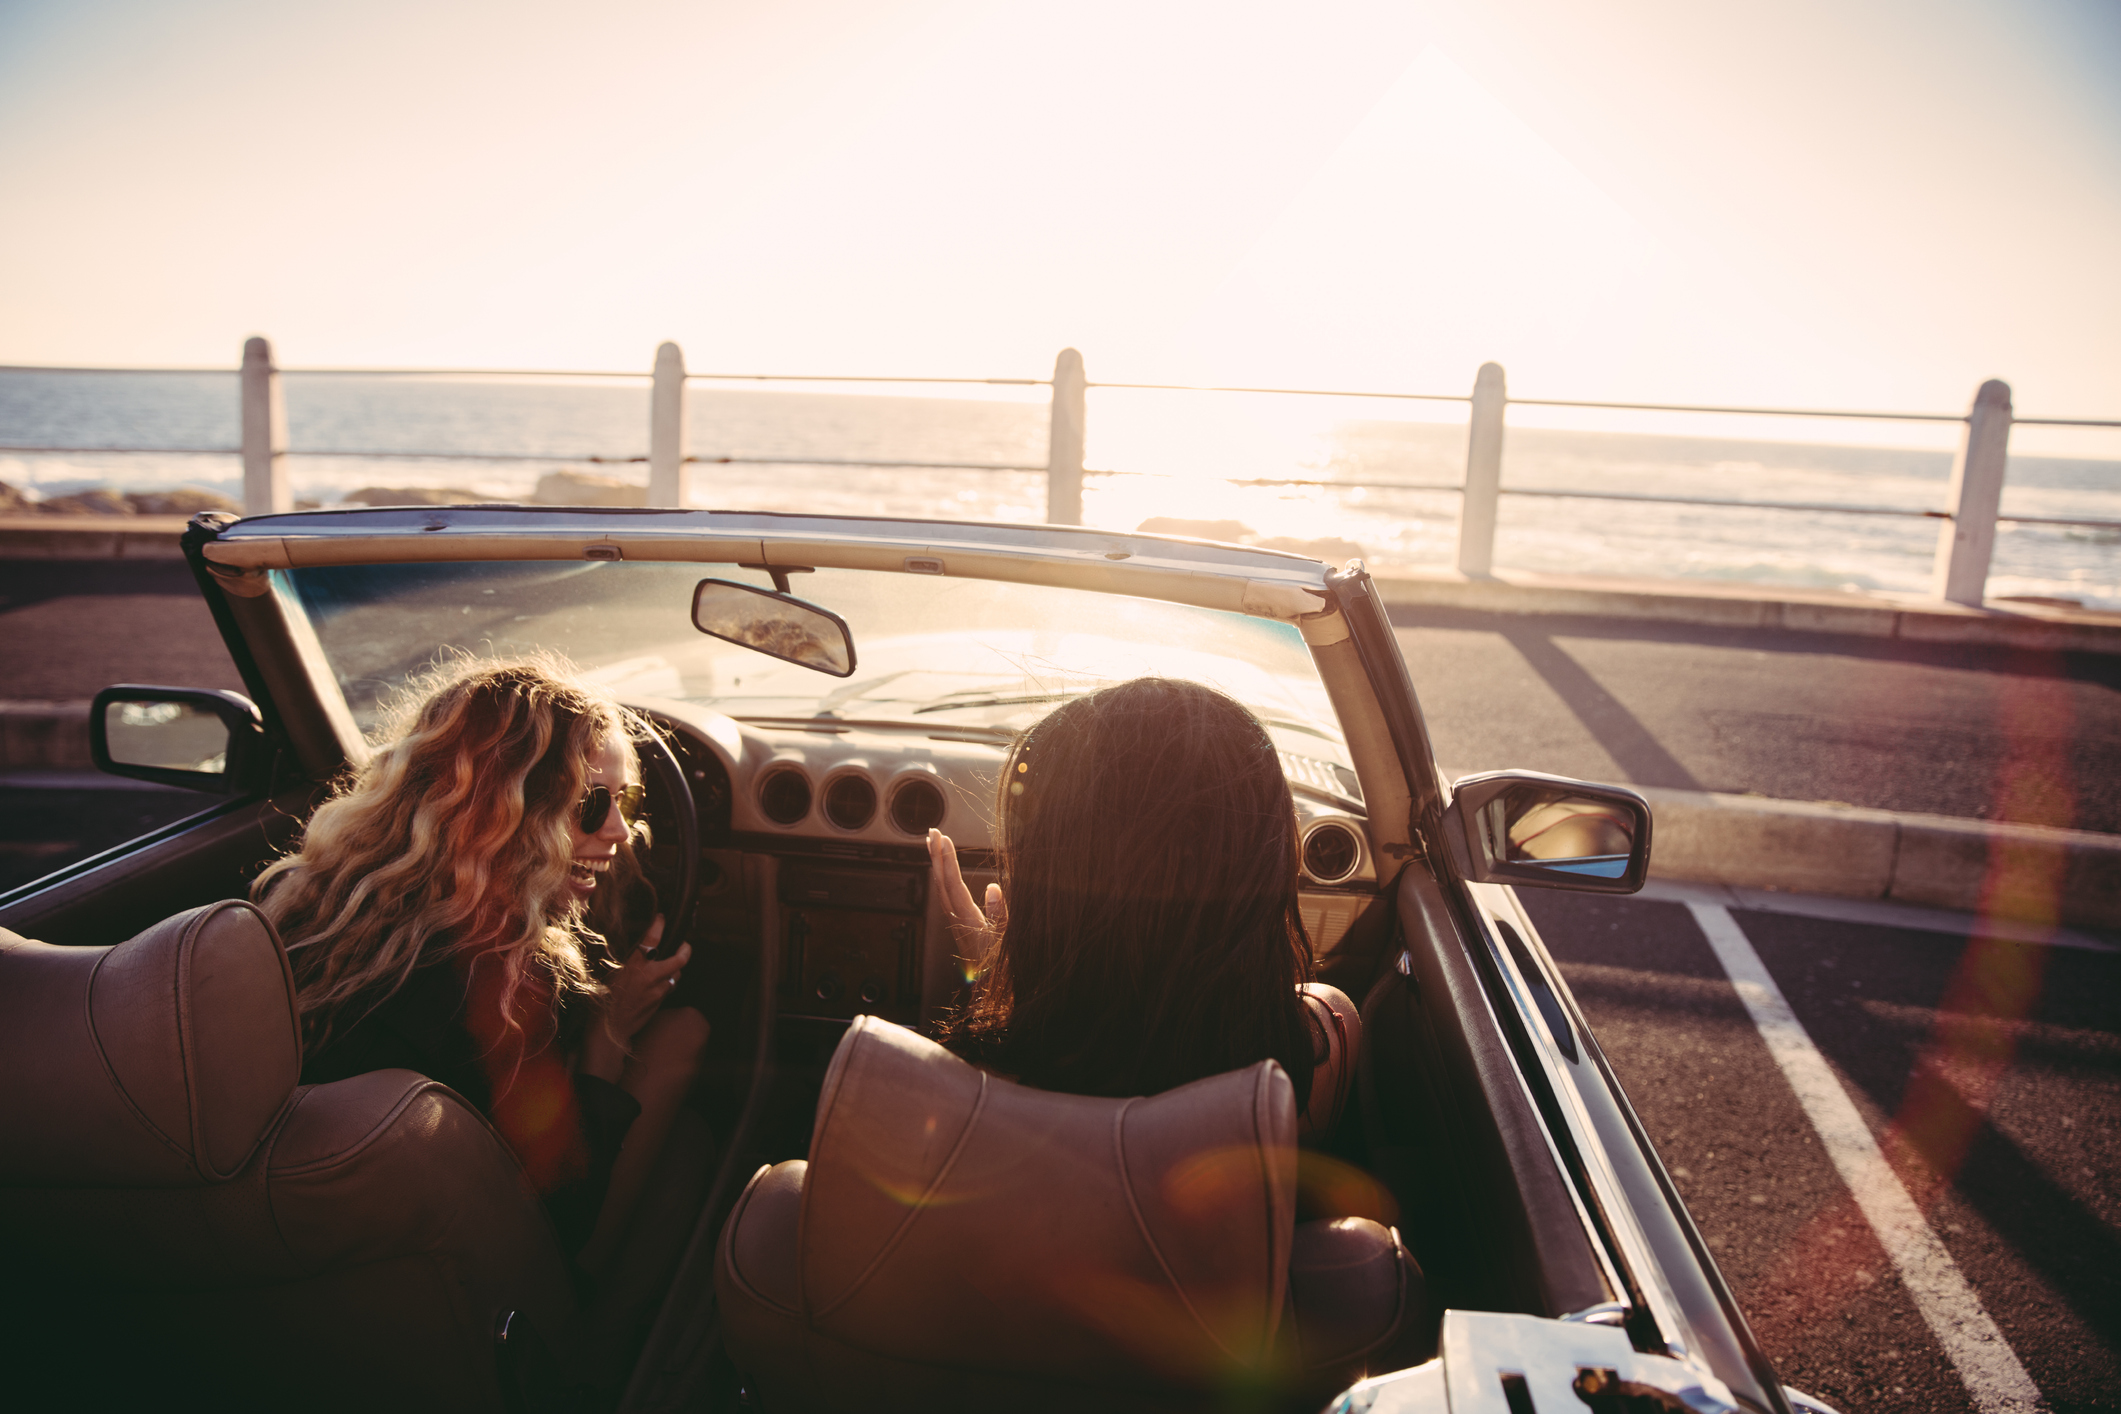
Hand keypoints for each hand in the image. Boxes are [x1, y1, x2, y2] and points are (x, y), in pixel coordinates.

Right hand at [582, 916, 688, 1081]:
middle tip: (684, 944)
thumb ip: (628, 963)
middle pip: (680, 958)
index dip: (659, 925)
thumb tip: (637, 954)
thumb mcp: (611, 975)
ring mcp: (658, 991)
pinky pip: (669, 988)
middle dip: (685, 949)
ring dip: (676, 968)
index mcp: (635, 966)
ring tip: (670, 964)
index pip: (652, 940)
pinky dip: (668, 982)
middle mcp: (651, 977)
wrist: (610, 1029)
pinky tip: (660, 983)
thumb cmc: (603, 1002)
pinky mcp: (660, 1002)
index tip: (661, 919)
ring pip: (677, 974)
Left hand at [927, 828, 1004, 963]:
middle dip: (936, 855)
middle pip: (941, 881)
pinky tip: (941, 867)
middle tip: (933, 832)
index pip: (953, 884)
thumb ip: (999, 913)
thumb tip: (992, 888)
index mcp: (967, 918)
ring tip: (933, 843)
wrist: (987, 982)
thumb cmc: (998, 962)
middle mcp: (955, 917)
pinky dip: (941, 875)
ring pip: (940, 886)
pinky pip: (944, 892)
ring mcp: (953, 918)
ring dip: (936, 863)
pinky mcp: (956, 919)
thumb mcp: (1006, 937)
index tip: (945, 840)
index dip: (948, 861)